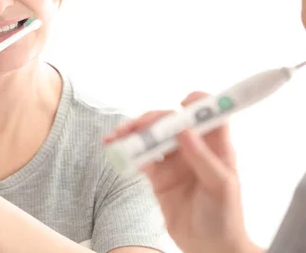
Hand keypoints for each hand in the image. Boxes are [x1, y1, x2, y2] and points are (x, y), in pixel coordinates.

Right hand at [103, 92, 261, 252]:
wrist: (209, 247)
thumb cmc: (225, 217)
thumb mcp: (220, 187)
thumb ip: (202, 158)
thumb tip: (185, 130)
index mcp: (215, 147)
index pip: (207, 114)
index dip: (197, 103)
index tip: (181, 101)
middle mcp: (193, 149)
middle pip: (170, 123)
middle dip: (150, 120)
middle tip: (133, 128)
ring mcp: (174, 161)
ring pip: (151, 137)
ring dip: (133, 134)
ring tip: (115, 137)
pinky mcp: (159, 176)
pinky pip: (141, 158)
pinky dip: (126, 152)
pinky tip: (115, 150)